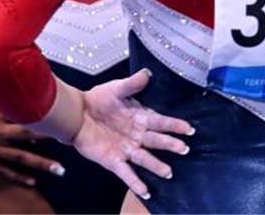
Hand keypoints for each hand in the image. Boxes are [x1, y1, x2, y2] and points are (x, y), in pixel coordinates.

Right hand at [0, 103, 61, 186]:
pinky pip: (4, 171)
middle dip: (48, 135)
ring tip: (60, 170)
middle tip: (68, 137)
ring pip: (21, 157)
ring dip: (41, 164)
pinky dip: (18, 177)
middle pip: (28, 132)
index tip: (57, 106)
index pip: (20, 108)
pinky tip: (33, 183)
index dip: (38, 107)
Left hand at [71, 68, 194, 200]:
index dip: (174, 125)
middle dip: (170, 144)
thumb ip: (131, 84)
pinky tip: (145, 191)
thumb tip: (147, 73)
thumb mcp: (116, 89)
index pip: (160, 122)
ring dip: (156, 165)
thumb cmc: (96, 101)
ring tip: (168, 172)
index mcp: (139, 118)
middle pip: (156, 141)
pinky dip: (136, 183)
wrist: (75, 113)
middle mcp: (136, 135)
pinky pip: (127, 173)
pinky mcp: (114, 160)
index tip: (188, 128)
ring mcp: (126, 149)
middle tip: (183, 148)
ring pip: (145, 158)